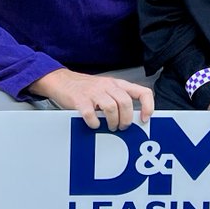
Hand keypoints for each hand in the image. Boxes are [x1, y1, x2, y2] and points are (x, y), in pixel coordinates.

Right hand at [27, 67, 153, 130]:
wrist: (62, 81)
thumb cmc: (86, 88)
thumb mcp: (106, 89)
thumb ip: (119, 100)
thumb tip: (133, 120)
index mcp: (118, 84)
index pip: (142, 92)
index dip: (147, 106)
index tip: (144, 118)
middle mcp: (108, 86)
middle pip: (126, 102)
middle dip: (126, 119)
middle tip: (122, 127)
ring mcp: (94, 92)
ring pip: (111, 108)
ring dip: (112, 122)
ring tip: (110, 127)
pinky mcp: (80, 99)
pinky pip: (91, 114)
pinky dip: (94, 123)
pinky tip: (94, 124)